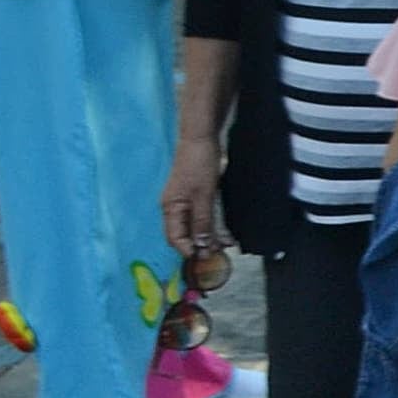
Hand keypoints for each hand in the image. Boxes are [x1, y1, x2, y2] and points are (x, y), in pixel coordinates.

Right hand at [162, 136, 222, 258]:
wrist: (202, 138)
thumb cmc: (199, 165)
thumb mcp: (203, 196)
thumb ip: (202, 221)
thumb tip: (202, 246)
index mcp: (170, 209)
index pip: (175, 238)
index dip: (189, 250)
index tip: (206, 259)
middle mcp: (174, 208)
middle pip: (185, 234)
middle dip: (201, 246)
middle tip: (221, 254)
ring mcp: (184, 201)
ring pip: (195, 226)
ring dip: (208, 237)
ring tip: (227, 245)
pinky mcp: (195, 195)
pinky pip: (201, 216)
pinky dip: (211, 225)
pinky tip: (224, 232)